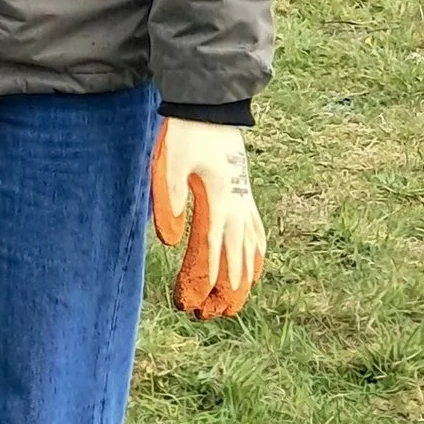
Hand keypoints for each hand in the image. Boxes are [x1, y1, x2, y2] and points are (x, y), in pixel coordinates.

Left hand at [151, 120, 266, 317]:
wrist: (210, 108)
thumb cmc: (186, 135)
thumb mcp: (168, 165)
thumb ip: (169, 202)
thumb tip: (168, 240)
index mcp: (218, 202)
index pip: (211, 251)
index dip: (204, 281)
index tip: (194, 305)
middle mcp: (237, 206)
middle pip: (235, 258)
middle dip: (225, 290)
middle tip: (213, 315)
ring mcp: (244, 200)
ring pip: (249, 249)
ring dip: (242, 278)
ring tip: (234, 304)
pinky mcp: (244, 193)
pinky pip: (255, 232)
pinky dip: (255, 254)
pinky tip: (253, 266)